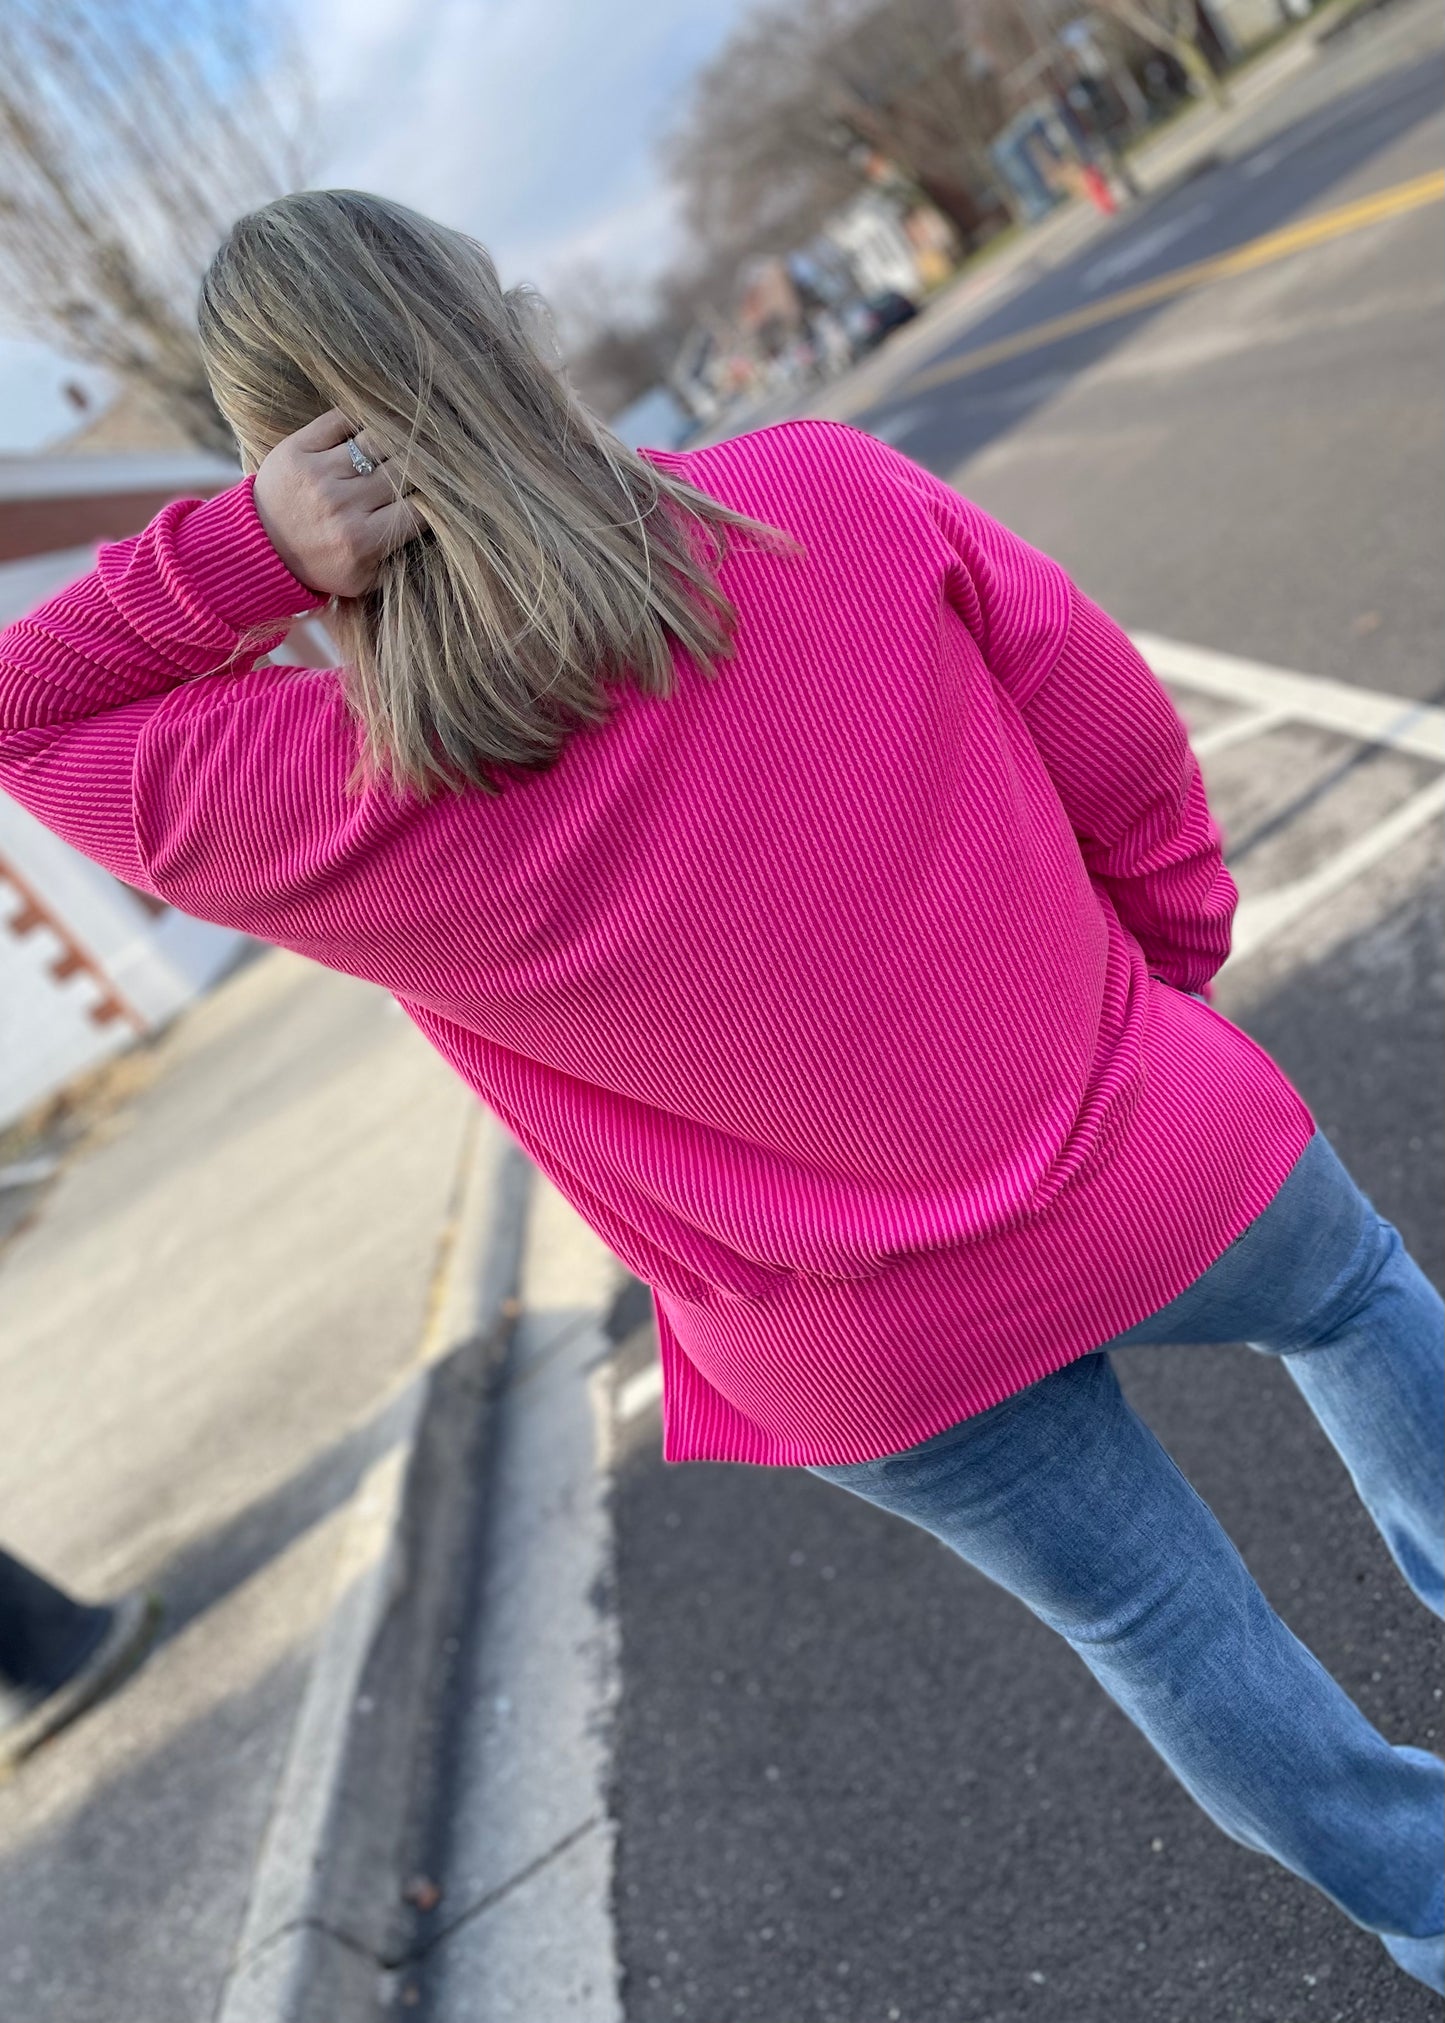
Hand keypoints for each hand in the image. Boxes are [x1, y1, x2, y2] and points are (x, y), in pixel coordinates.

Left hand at [252, 408, 425, 598]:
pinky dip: (363, 418)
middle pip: (402, 470)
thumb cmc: (320, 566)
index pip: (419, 509)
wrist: (258, 548)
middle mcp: (341, 505)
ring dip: (397, 439)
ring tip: (408, 439)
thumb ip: (398, 559)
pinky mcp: (298, 448)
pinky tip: (375, 425)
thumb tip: (435, 525)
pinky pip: (342, 420)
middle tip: (432, 462)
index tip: (442, 494)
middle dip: (422, 467)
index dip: (437, 498)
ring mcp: (319, 474)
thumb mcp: (363, 580)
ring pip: (377, 441)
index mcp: (361, 541)